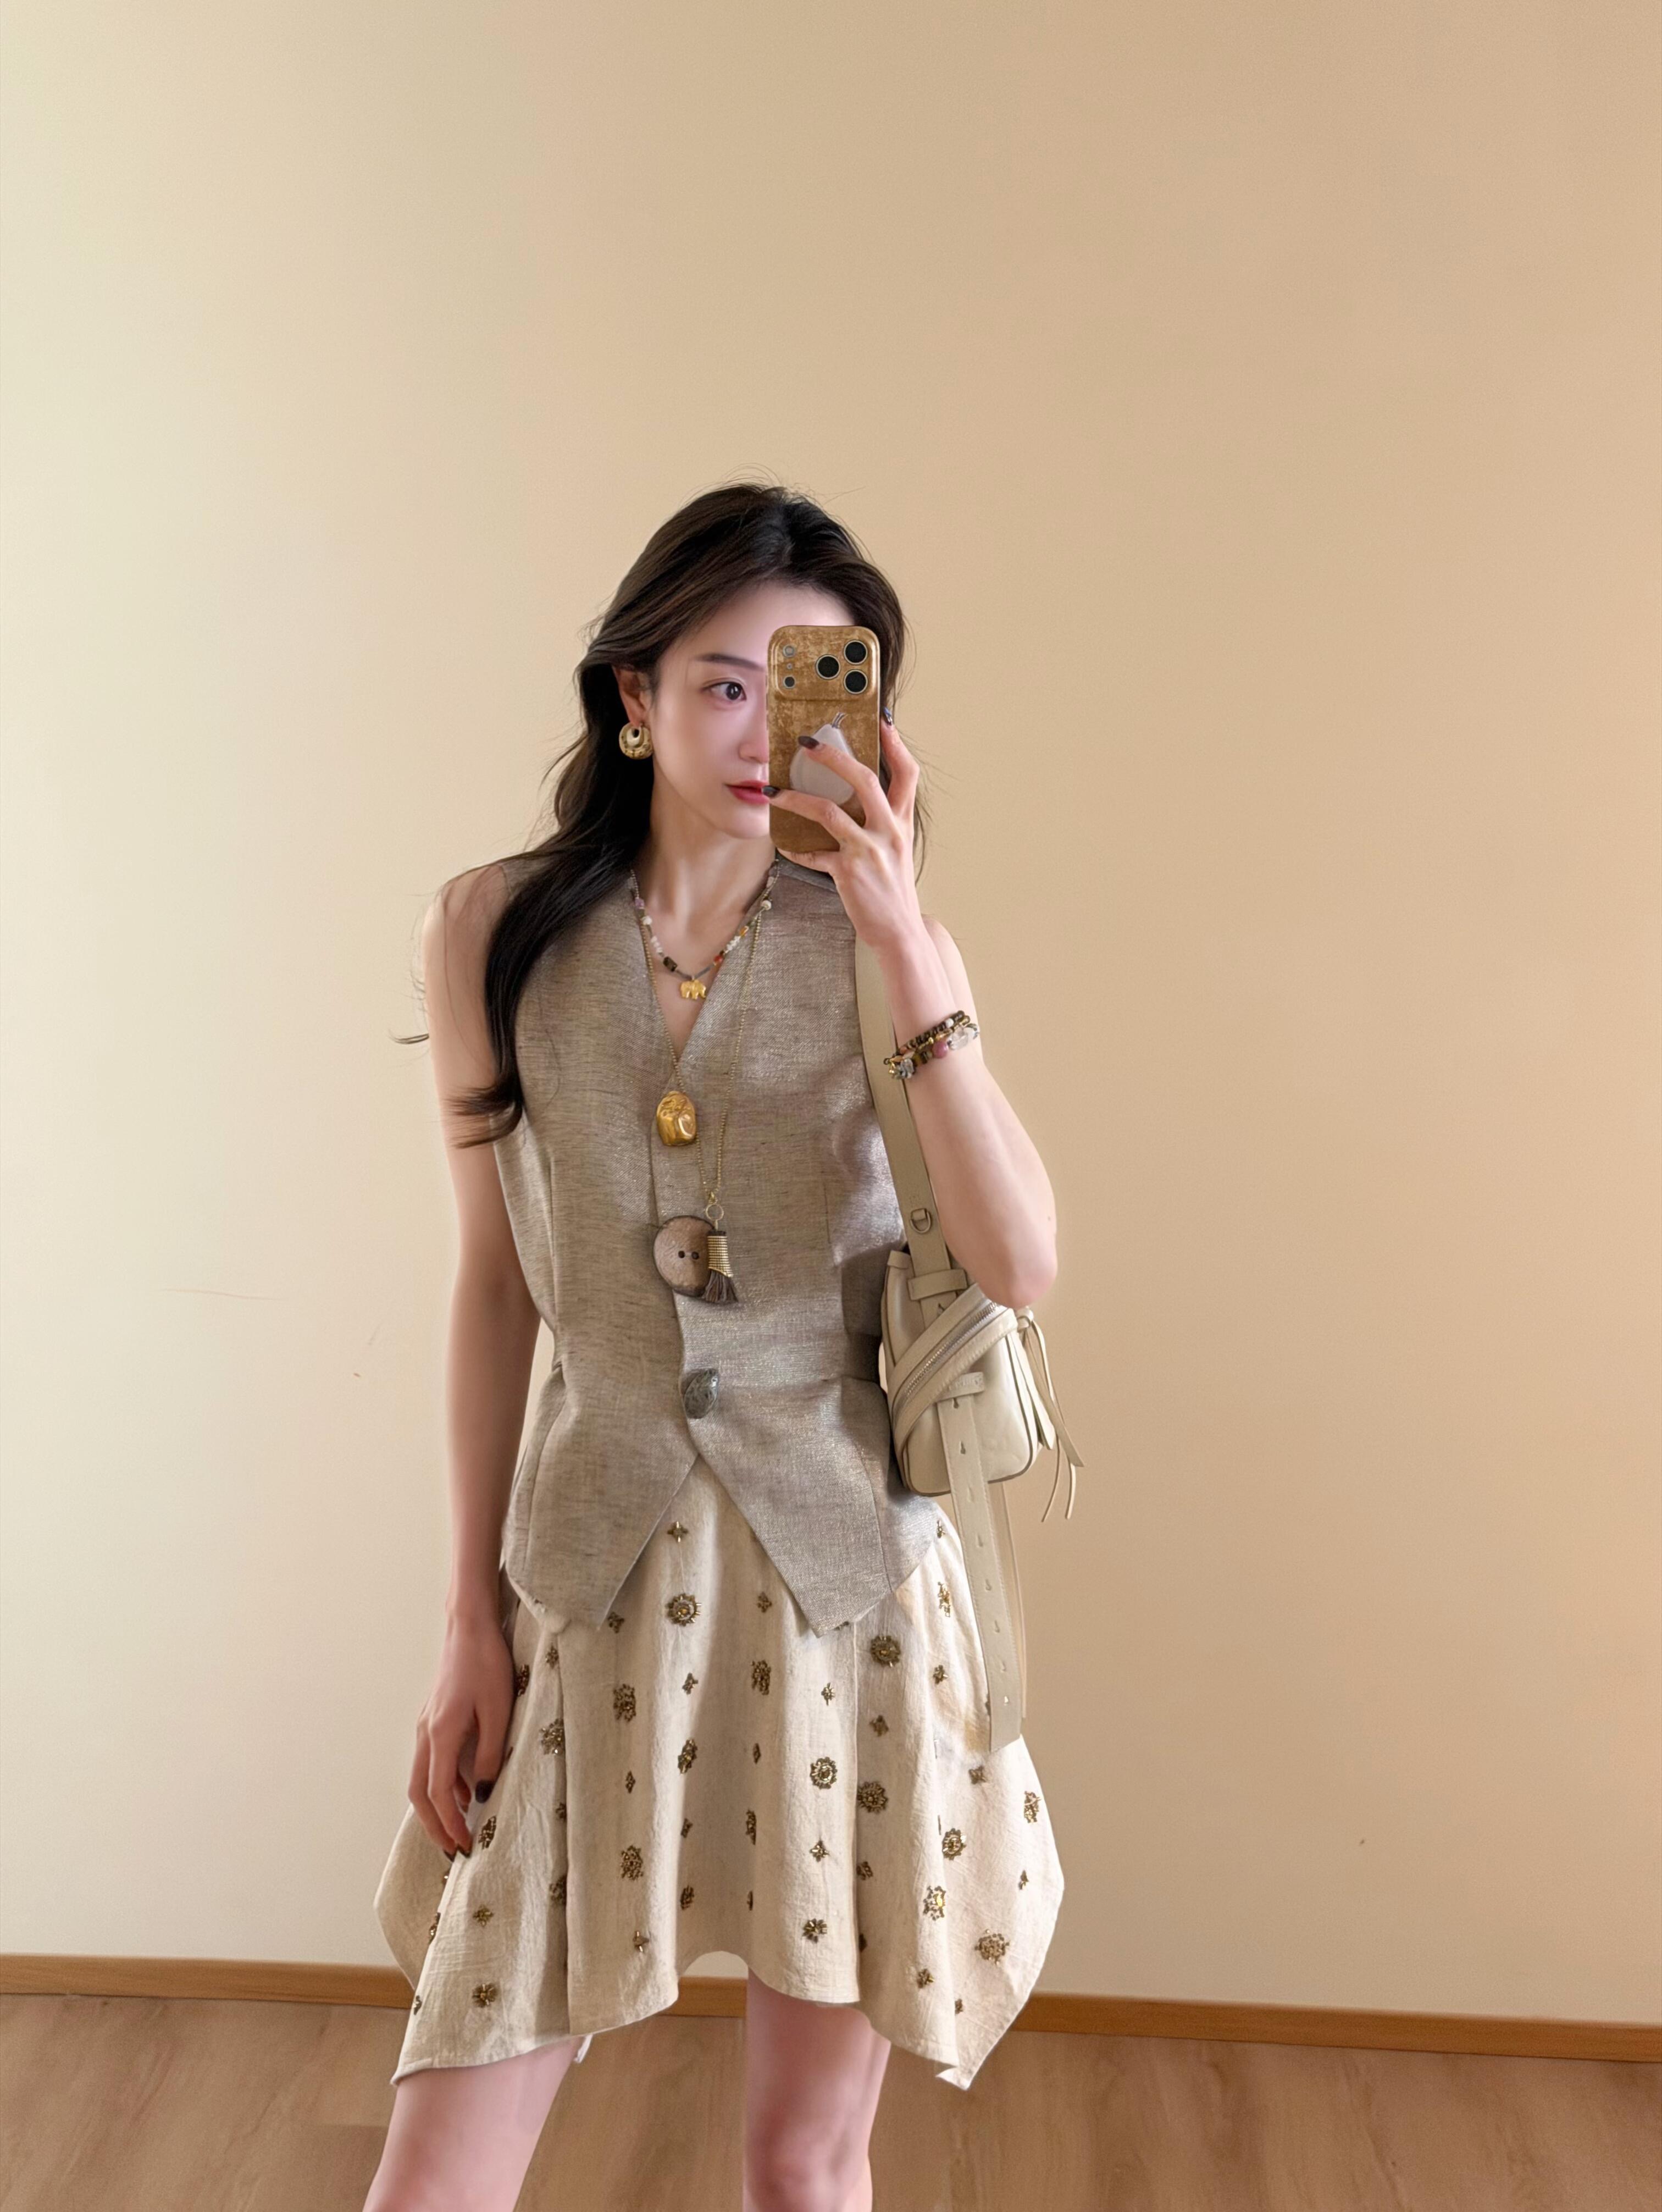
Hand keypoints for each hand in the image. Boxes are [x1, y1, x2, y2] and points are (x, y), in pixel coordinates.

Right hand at [406, 1604, 514, 1856]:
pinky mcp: (435, 1718)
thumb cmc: (487, 1663)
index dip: (450, 1824)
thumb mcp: (498, 1711)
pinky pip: (431, 1761)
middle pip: (418, 1792)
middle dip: (433, 1825)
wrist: (470, 1626)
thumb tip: (481, 1794)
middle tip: (453, 1850)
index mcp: (440, 1734)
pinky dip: (441, 1784)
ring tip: (457, 1829)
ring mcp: (427, 1725)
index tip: (465, 1846)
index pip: (437, 1793)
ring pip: (421, 1777)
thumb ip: (488, 1755)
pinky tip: (463, 1792)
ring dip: (435, 1806)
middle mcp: (426, 1733)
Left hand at [770, 708, 925, 952]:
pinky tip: (784, 845)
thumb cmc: (893, 889)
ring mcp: (868, 851)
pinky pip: (812, 854)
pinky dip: (795, 849)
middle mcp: (889, 831)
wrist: (899, 932)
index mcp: (902, 823)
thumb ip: (881, 822)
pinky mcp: (847, 872)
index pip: (907, 774)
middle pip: (865, 780)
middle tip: (807, 743)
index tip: (883, 720)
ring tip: (772, 790)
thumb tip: (850, 798)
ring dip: (795, 798)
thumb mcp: (897, 850)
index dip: (896, 745)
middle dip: (834, 756)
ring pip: (828, 812)